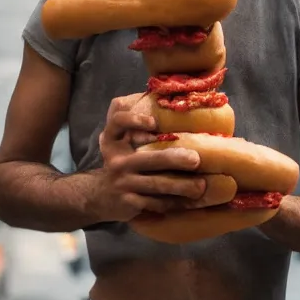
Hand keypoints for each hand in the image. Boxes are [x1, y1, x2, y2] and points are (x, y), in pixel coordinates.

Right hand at [93, 94, 205, 222]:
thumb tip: (167, 96)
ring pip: (156, 184)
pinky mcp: (128, 203)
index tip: (154, 124)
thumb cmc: (122, 161)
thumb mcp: (120, 140)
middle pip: (148, 159)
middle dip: (173, 159)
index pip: (118, 122)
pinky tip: (189, 202)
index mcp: (114, 139)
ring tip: (201, 186)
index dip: (134, 121)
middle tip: (196, 159)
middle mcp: (116, 160)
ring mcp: (122, 183)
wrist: (99, 196)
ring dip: (181, 186)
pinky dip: (173, 203)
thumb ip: (135, 123)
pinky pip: (155, 203)